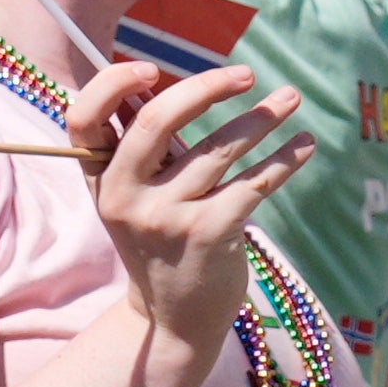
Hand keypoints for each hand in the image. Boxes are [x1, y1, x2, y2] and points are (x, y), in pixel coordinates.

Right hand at [71, 59, 314, 363]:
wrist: (176, 318)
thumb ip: (142, 150)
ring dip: (262, 118)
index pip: (82, 118)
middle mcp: (125, 197)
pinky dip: (285, 159)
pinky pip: (254, 182)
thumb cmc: (160, 242)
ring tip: (291, 98)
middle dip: (206, 87)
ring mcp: (167, 217)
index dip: (111, 84)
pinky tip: (305, 144)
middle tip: (247, 74)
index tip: (151, 68)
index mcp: (100, 180)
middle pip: (156, 120)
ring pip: (220, 148)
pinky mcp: (209, 234)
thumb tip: (167, 82)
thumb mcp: (133, 199)